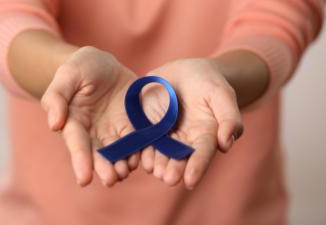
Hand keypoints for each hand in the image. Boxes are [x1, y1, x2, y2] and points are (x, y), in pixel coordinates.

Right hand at [41, 46, 138, 186]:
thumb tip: (54, 124)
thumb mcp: (68, 75)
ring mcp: (115, 130)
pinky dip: (140, 151)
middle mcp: (95, 132)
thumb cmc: (82, 67)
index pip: (77, 144)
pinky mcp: (132, 125)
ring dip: (122, 164)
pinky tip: (144, 158)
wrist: (106, 65)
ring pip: (119, 152)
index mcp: (75, 122)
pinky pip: (138, 141)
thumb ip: (57, 97)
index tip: (84, 180)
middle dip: (104, 168)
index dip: (81, 161)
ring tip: (126, 171)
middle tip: (111, 180)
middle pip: (99, 154)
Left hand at [140, 58, 242, 188]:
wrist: (187, 71)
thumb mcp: (222, 95)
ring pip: (159, 151)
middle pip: (179, 157)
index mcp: (204, 135)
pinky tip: (137, 154)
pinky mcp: (148, 124)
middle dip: (174, 169)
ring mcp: (164, 133)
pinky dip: (140, 146)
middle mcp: (184, 139)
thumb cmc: (209, 83)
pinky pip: (143, 137)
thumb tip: (226, 144)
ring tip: (153, 170)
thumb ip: (229, 118)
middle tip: (168, 179)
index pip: (202, 153)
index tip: (191, 181)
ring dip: (156, 162)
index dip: (197, 167)